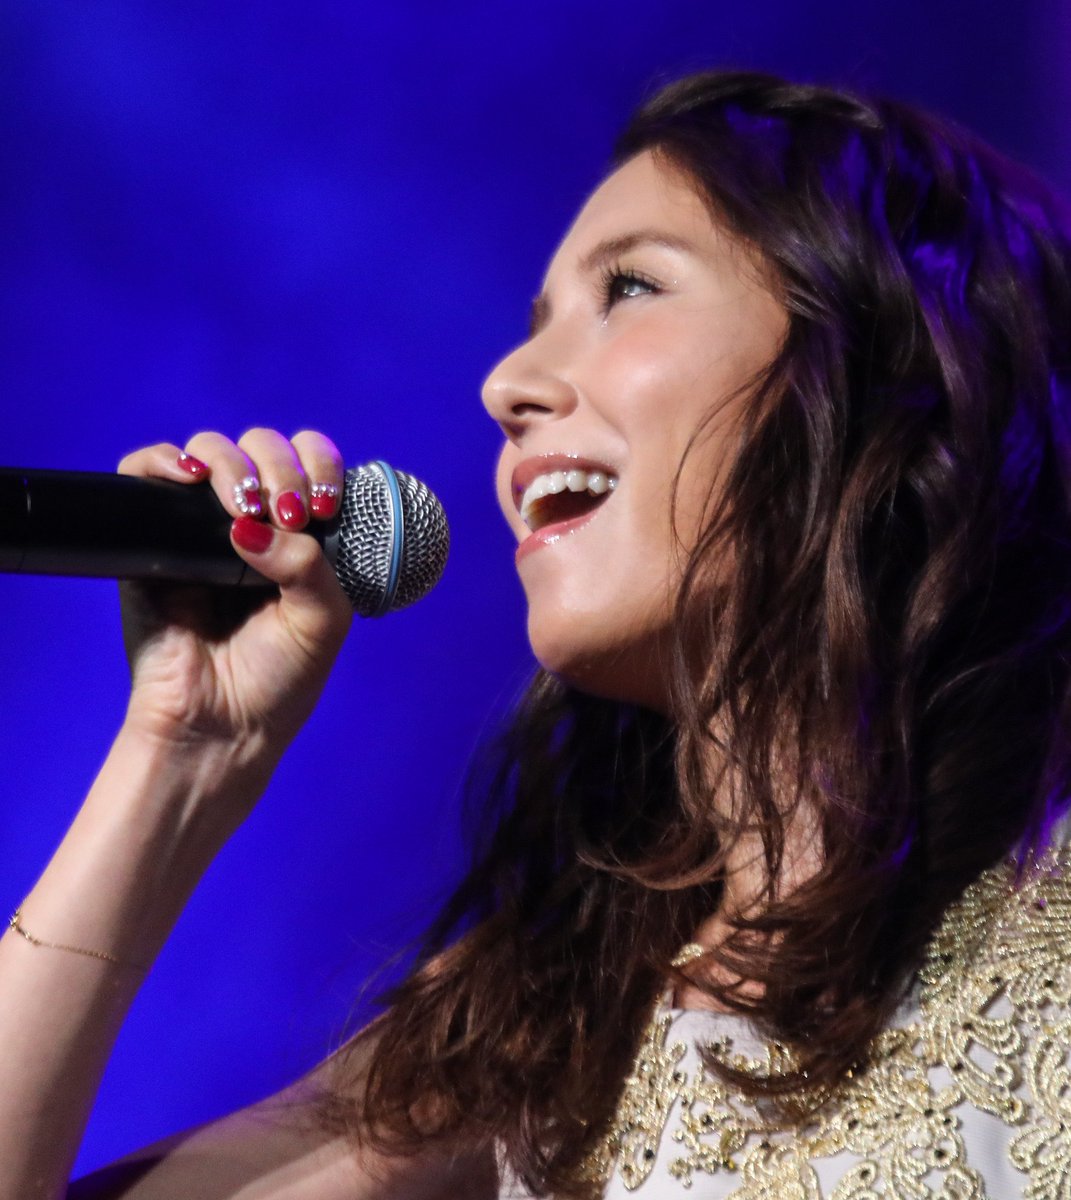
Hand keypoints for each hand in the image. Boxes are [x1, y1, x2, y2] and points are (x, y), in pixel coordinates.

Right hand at [116, 429, 352, 762]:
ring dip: (231, 465)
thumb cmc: (279, 678)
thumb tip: (254, 523)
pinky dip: (160, 461)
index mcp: (301, 535)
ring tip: (242, 509)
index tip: (322, 502)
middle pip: (261, 449)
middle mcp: (252, 523)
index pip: (310, 464)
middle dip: (278, 466)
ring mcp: (198, 528)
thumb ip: (308, 565)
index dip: (318, 464)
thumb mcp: (323, 620)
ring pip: (209, 453)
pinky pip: (141, 476)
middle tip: (286, 511)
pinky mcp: (149, 541)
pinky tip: (186, 477)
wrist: (220, 726)